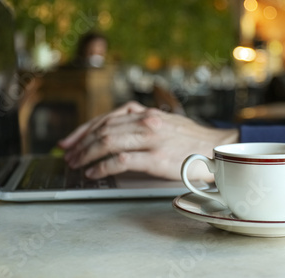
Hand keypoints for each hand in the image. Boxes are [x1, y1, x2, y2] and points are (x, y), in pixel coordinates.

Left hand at [58, 101, 238, 181]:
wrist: (216, 149)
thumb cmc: (189, 138)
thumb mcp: (163, 120)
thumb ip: (139, 121)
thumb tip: (111, 131)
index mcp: (146, 113)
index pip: (105, 118)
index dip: (83, 130)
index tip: (70, 141)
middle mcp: (146, 122)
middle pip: (103, 129)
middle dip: (80, 143)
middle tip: (68, 155)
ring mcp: (151, 139)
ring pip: (108, 141)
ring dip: (87, 153)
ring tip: (76, 164)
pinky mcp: (156, 158)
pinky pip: (121, 160)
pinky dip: (102, 166)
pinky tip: (94, 171)